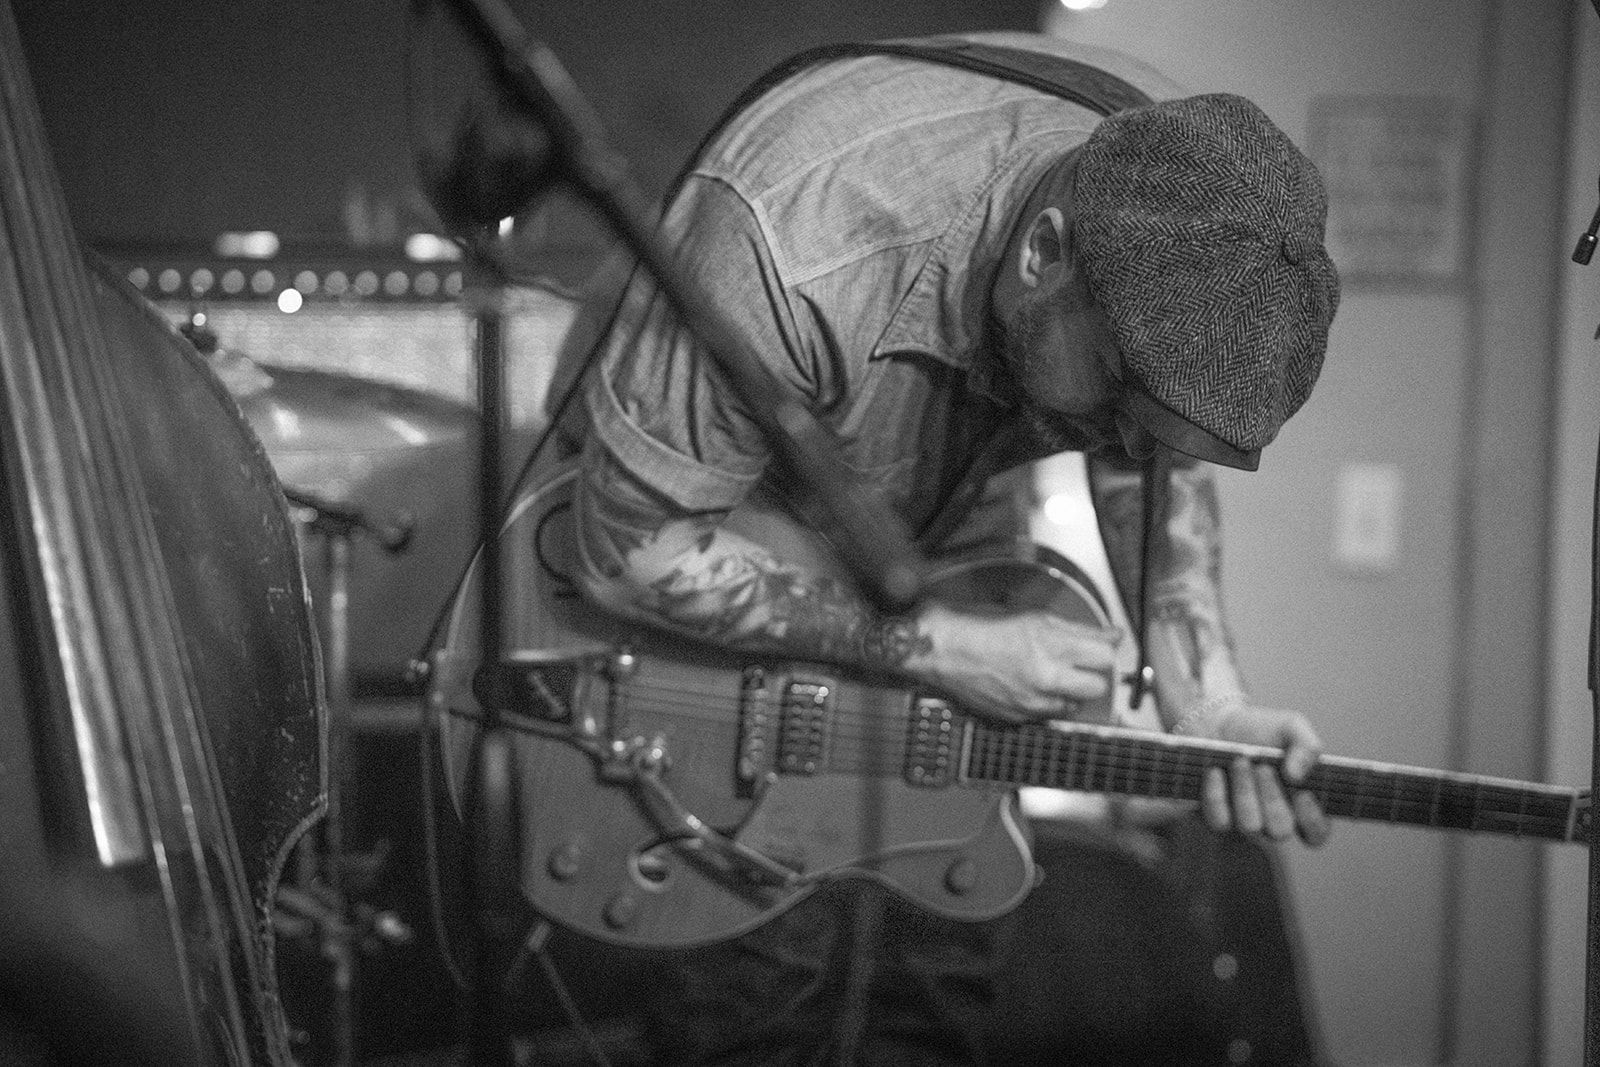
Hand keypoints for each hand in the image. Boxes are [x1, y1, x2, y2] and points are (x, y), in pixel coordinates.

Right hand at [908, 603, 1119, 723]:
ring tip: (1051, 674)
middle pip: (1099, 686)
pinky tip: (1031, 686)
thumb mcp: (1034, 618)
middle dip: (1093, 674)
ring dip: (1071, 691)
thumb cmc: (982, 628)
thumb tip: (1112, 635)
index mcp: (1050, 643)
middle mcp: (1045, 675)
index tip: (1101, 646)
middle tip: (1080, 662)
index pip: (1106, 656)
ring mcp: (1033, 700)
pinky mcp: (1020, 717)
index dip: (1105, 649)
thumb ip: (1078, 629)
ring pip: (1077, 704)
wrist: (944, 651)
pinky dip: (1047, 702)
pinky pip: (1050, 714)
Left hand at [1194, 702, 1331, 845]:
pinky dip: (1217, 795)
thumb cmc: (1262, 730)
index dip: (1311, 820)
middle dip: (1272, 798)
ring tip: (1240, 761)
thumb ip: (1307, 746)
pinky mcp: (1217, 819)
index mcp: (1303, 805)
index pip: (1316, 834)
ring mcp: (1245, 823)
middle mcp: (1275, 821)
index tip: (1302, 793)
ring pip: (1250, 827)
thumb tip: (1296, 776)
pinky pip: (1220, 821)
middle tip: (1262, 767)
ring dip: (1245, 792)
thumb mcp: (1292, 727)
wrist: (1217, 723)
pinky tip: (1216, 772)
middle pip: (1281, 832)